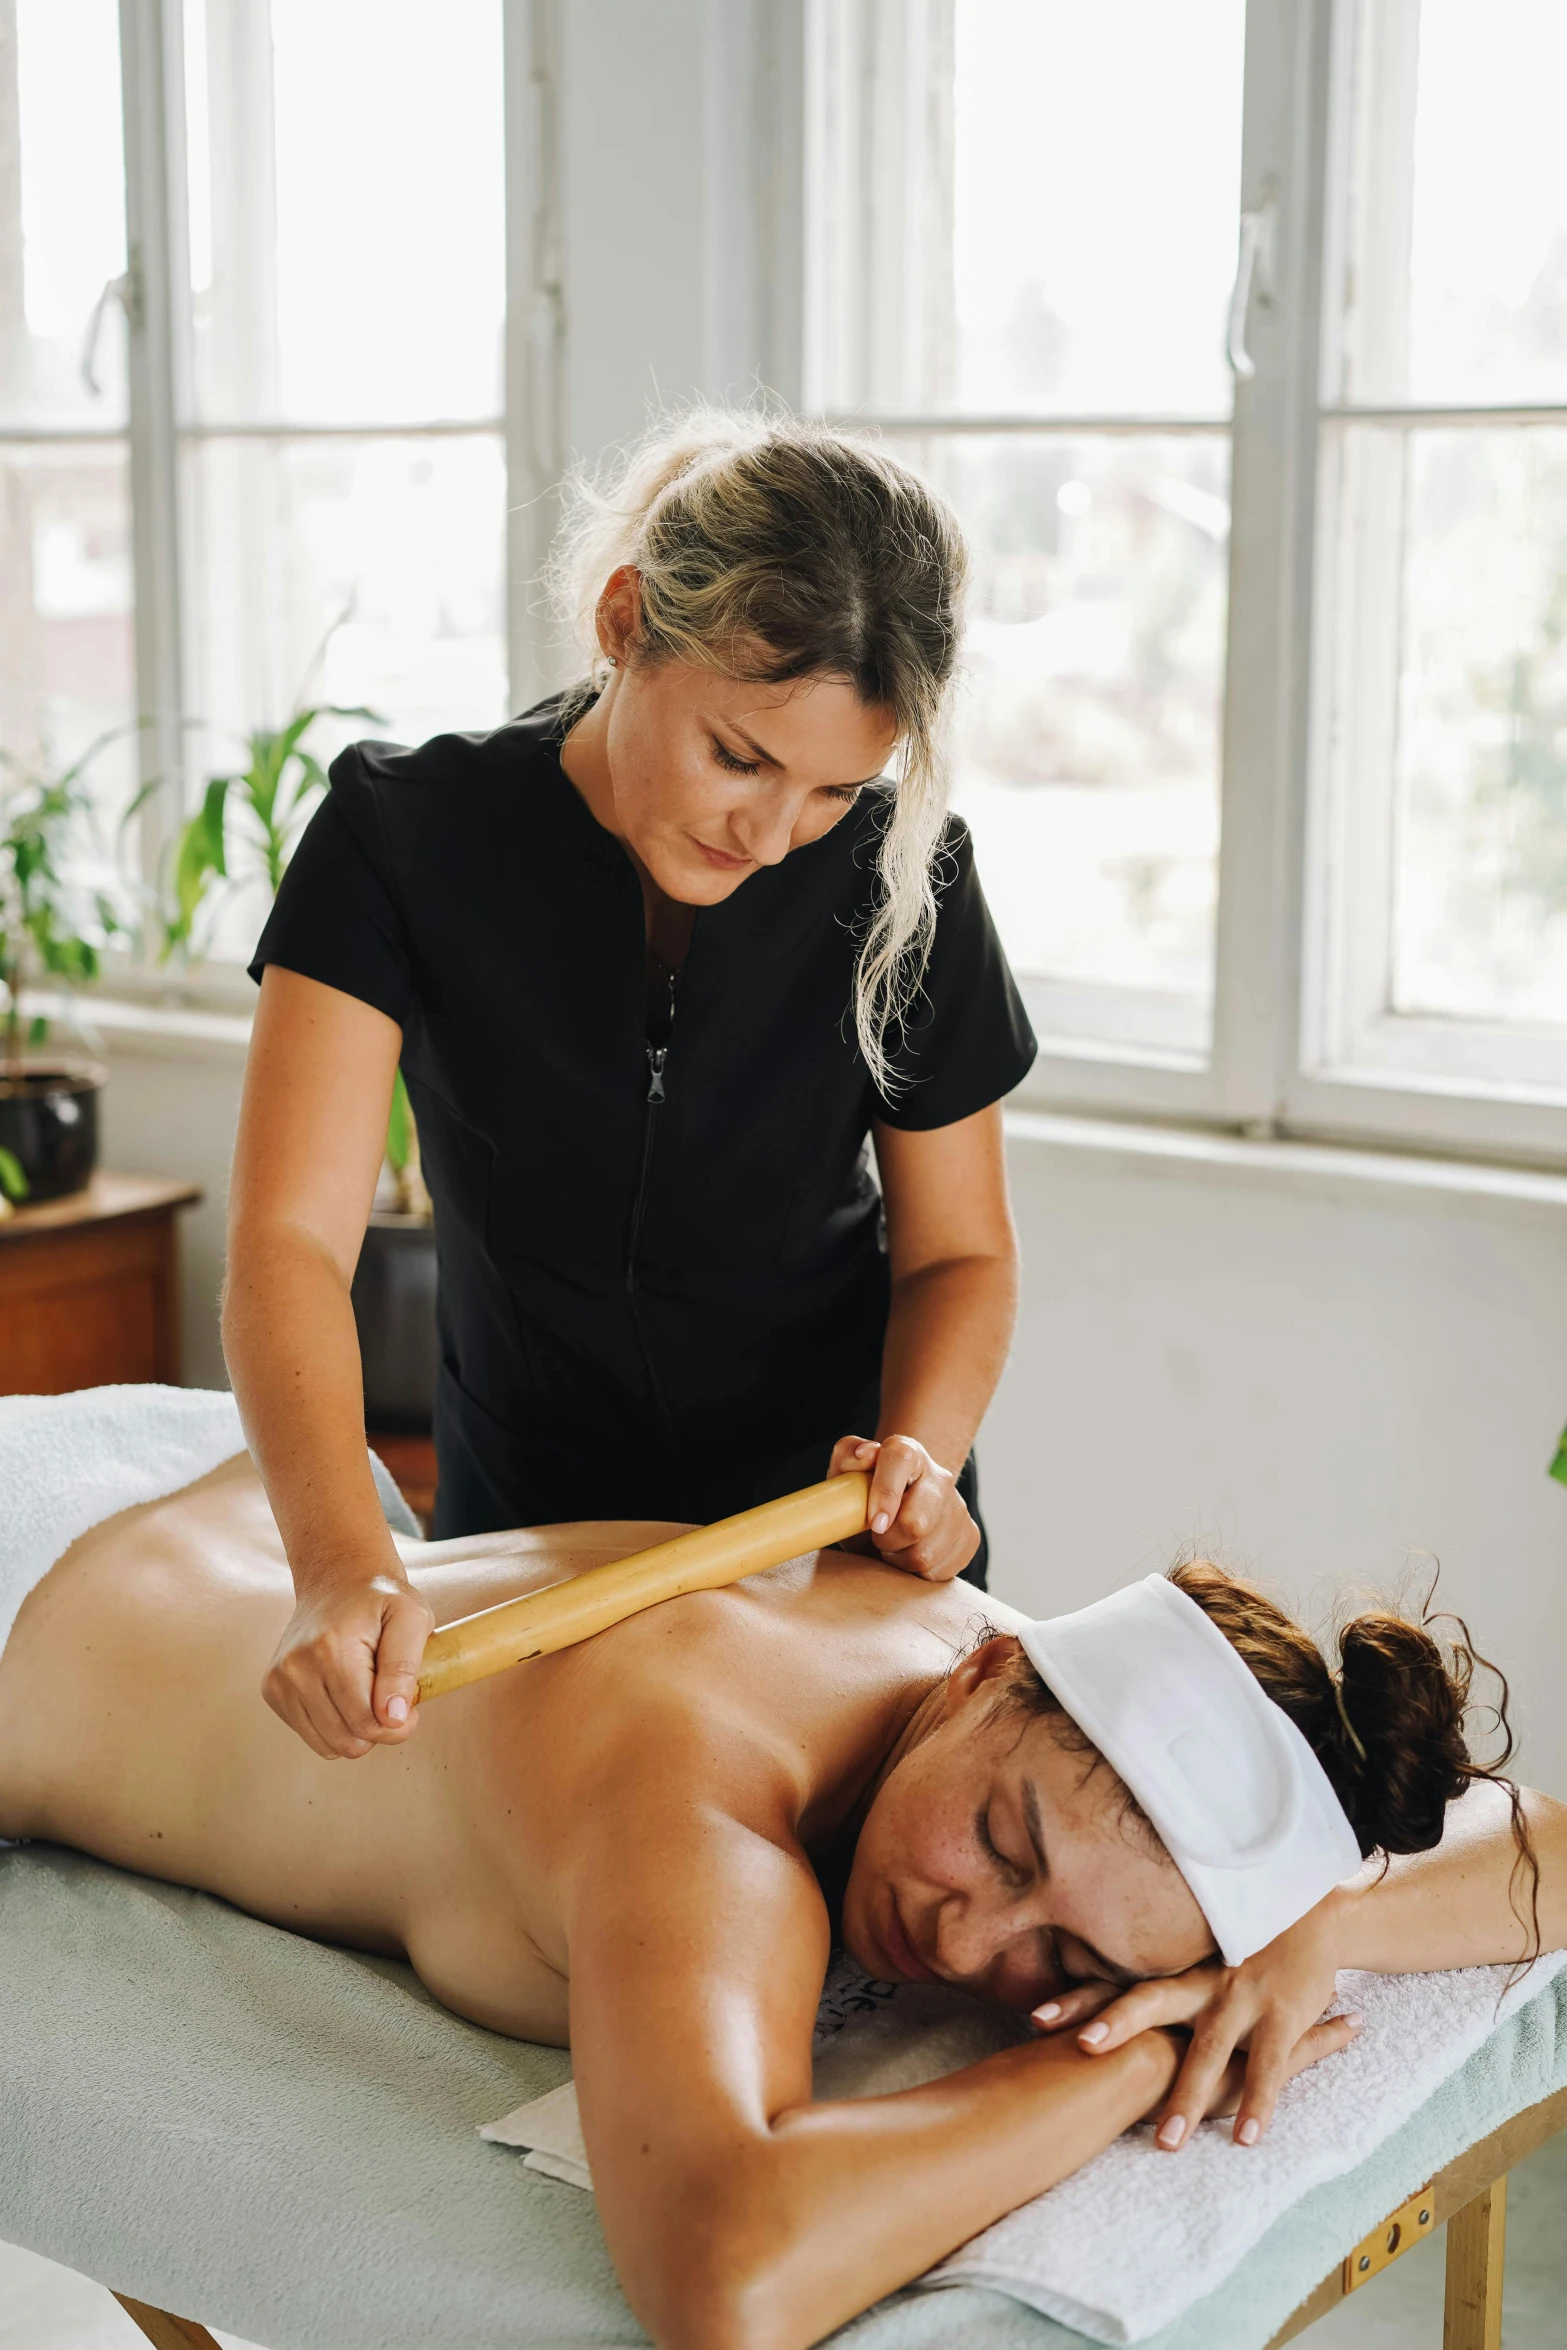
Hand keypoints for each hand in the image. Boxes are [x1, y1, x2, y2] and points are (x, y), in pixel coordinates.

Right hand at [263, 1571, 434, 1760]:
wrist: (337, 1580)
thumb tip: (393, 1718)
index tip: (411, 1706)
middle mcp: (296, 1668)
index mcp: (331, 1650)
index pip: (367, 1723)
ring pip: (328, 1746)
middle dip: (378, 1729)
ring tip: (367, 1693)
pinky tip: (344, 1693)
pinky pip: (312, 1735)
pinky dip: (334, 1725)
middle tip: (391, 1699)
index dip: (398, 1725)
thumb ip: (405, 1668)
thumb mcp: (411, 1618)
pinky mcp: (272, 1690)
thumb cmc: (381, 1599)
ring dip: (355, 1730)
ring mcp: (279, 1681)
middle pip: (348, 1741)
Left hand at [828, 1433, 978, 1582]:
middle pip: (916, 1521)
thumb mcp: (845, 1475)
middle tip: (877, 1538)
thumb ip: (847, 1455)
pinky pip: (940, 1570)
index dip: (885, 1492)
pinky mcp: (970, 1536)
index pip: (900, 1459)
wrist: (897, 1512)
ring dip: (900, 1559)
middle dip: (887, 1540)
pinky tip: (910, 1555)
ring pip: (925, 1554)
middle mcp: (939, 1477)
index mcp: (908, 1454)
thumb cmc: (865, 1496)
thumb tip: (866, 1454)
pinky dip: (917, 1572)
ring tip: (893, 1547)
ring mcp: (958, 1507)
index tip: (874, 1523)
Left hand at [1033, 1888, 1354, 2148]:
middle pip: (1151, 2001)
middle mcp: (1201, 1981)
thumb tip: (1090, 1997)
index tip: (1035, 2017)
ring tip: (1166, 2143)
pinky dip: (1258, 2103)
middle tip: (1082, 2049)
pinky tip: (1247, 2137)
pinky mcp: (1283, 2018)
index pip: (1116, 1982)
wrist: (1316, 1917)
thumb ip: (1156, 1977)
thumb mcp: (1196, 1957)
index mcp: (1175, 1969)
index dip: (1077, 1997)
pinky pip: (1268, 2067)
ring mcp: (1242, 1998)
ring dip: (1187, 2097)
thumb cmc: (1244, 1946)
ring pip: (1208, 2050)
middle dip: (1117, 2025)